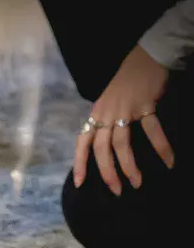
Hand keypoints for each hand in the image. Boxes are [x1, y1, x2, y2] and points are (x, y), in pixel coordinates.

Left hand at [74, 45, 172, 194]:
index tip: (79, 184)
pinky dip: (161, 147)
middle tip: (116, 191)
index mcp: (96, 115)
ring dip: (128, 166)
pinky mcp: (144, 105)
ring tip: (137, 183)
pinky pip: (152, 131)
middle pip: (101, 150)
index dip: (80, 164)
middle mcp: (106, 115)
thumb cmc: (126, 81)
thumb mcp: (109, 101)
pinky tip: (169, 161)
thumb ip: (107, 120)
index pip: (82, 142)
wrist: (143, 56)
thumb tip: (109, 144)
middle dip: (107, 173)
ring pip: (121, 144)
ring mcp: (124, 110)